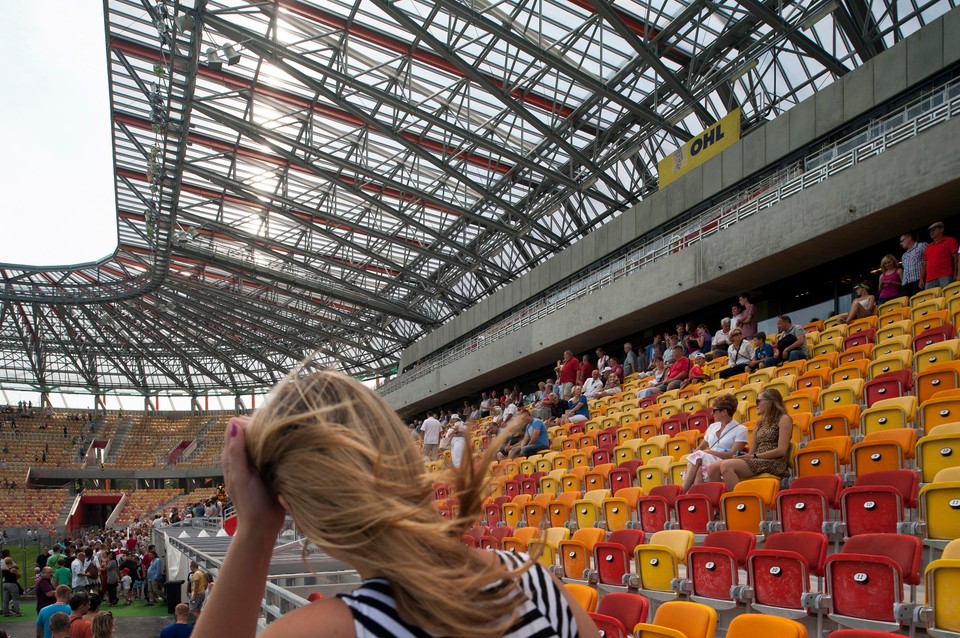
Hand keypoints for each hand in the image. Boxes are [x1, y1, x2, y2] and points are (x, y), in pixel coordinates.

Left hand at [222, 417, 285, 541]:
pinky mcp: (271, 465)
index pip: (236, 424)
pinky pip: (275, 447)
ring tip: (284, 439)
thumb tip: (234, 424)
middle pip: (252, 427)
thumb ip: (236, 452)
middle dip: (262, 425)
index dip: (248, 421)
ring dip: (273, 434)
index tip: (263, 428)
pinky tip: (288, 448)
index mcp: (232, 455)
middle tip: (276, 433)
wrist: (264, 525)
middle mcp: (244, 454)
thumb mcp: (240, 477)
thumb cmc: (249, 503)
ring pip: (264, 436)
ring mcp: (258, 459)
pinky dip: (280, 444)